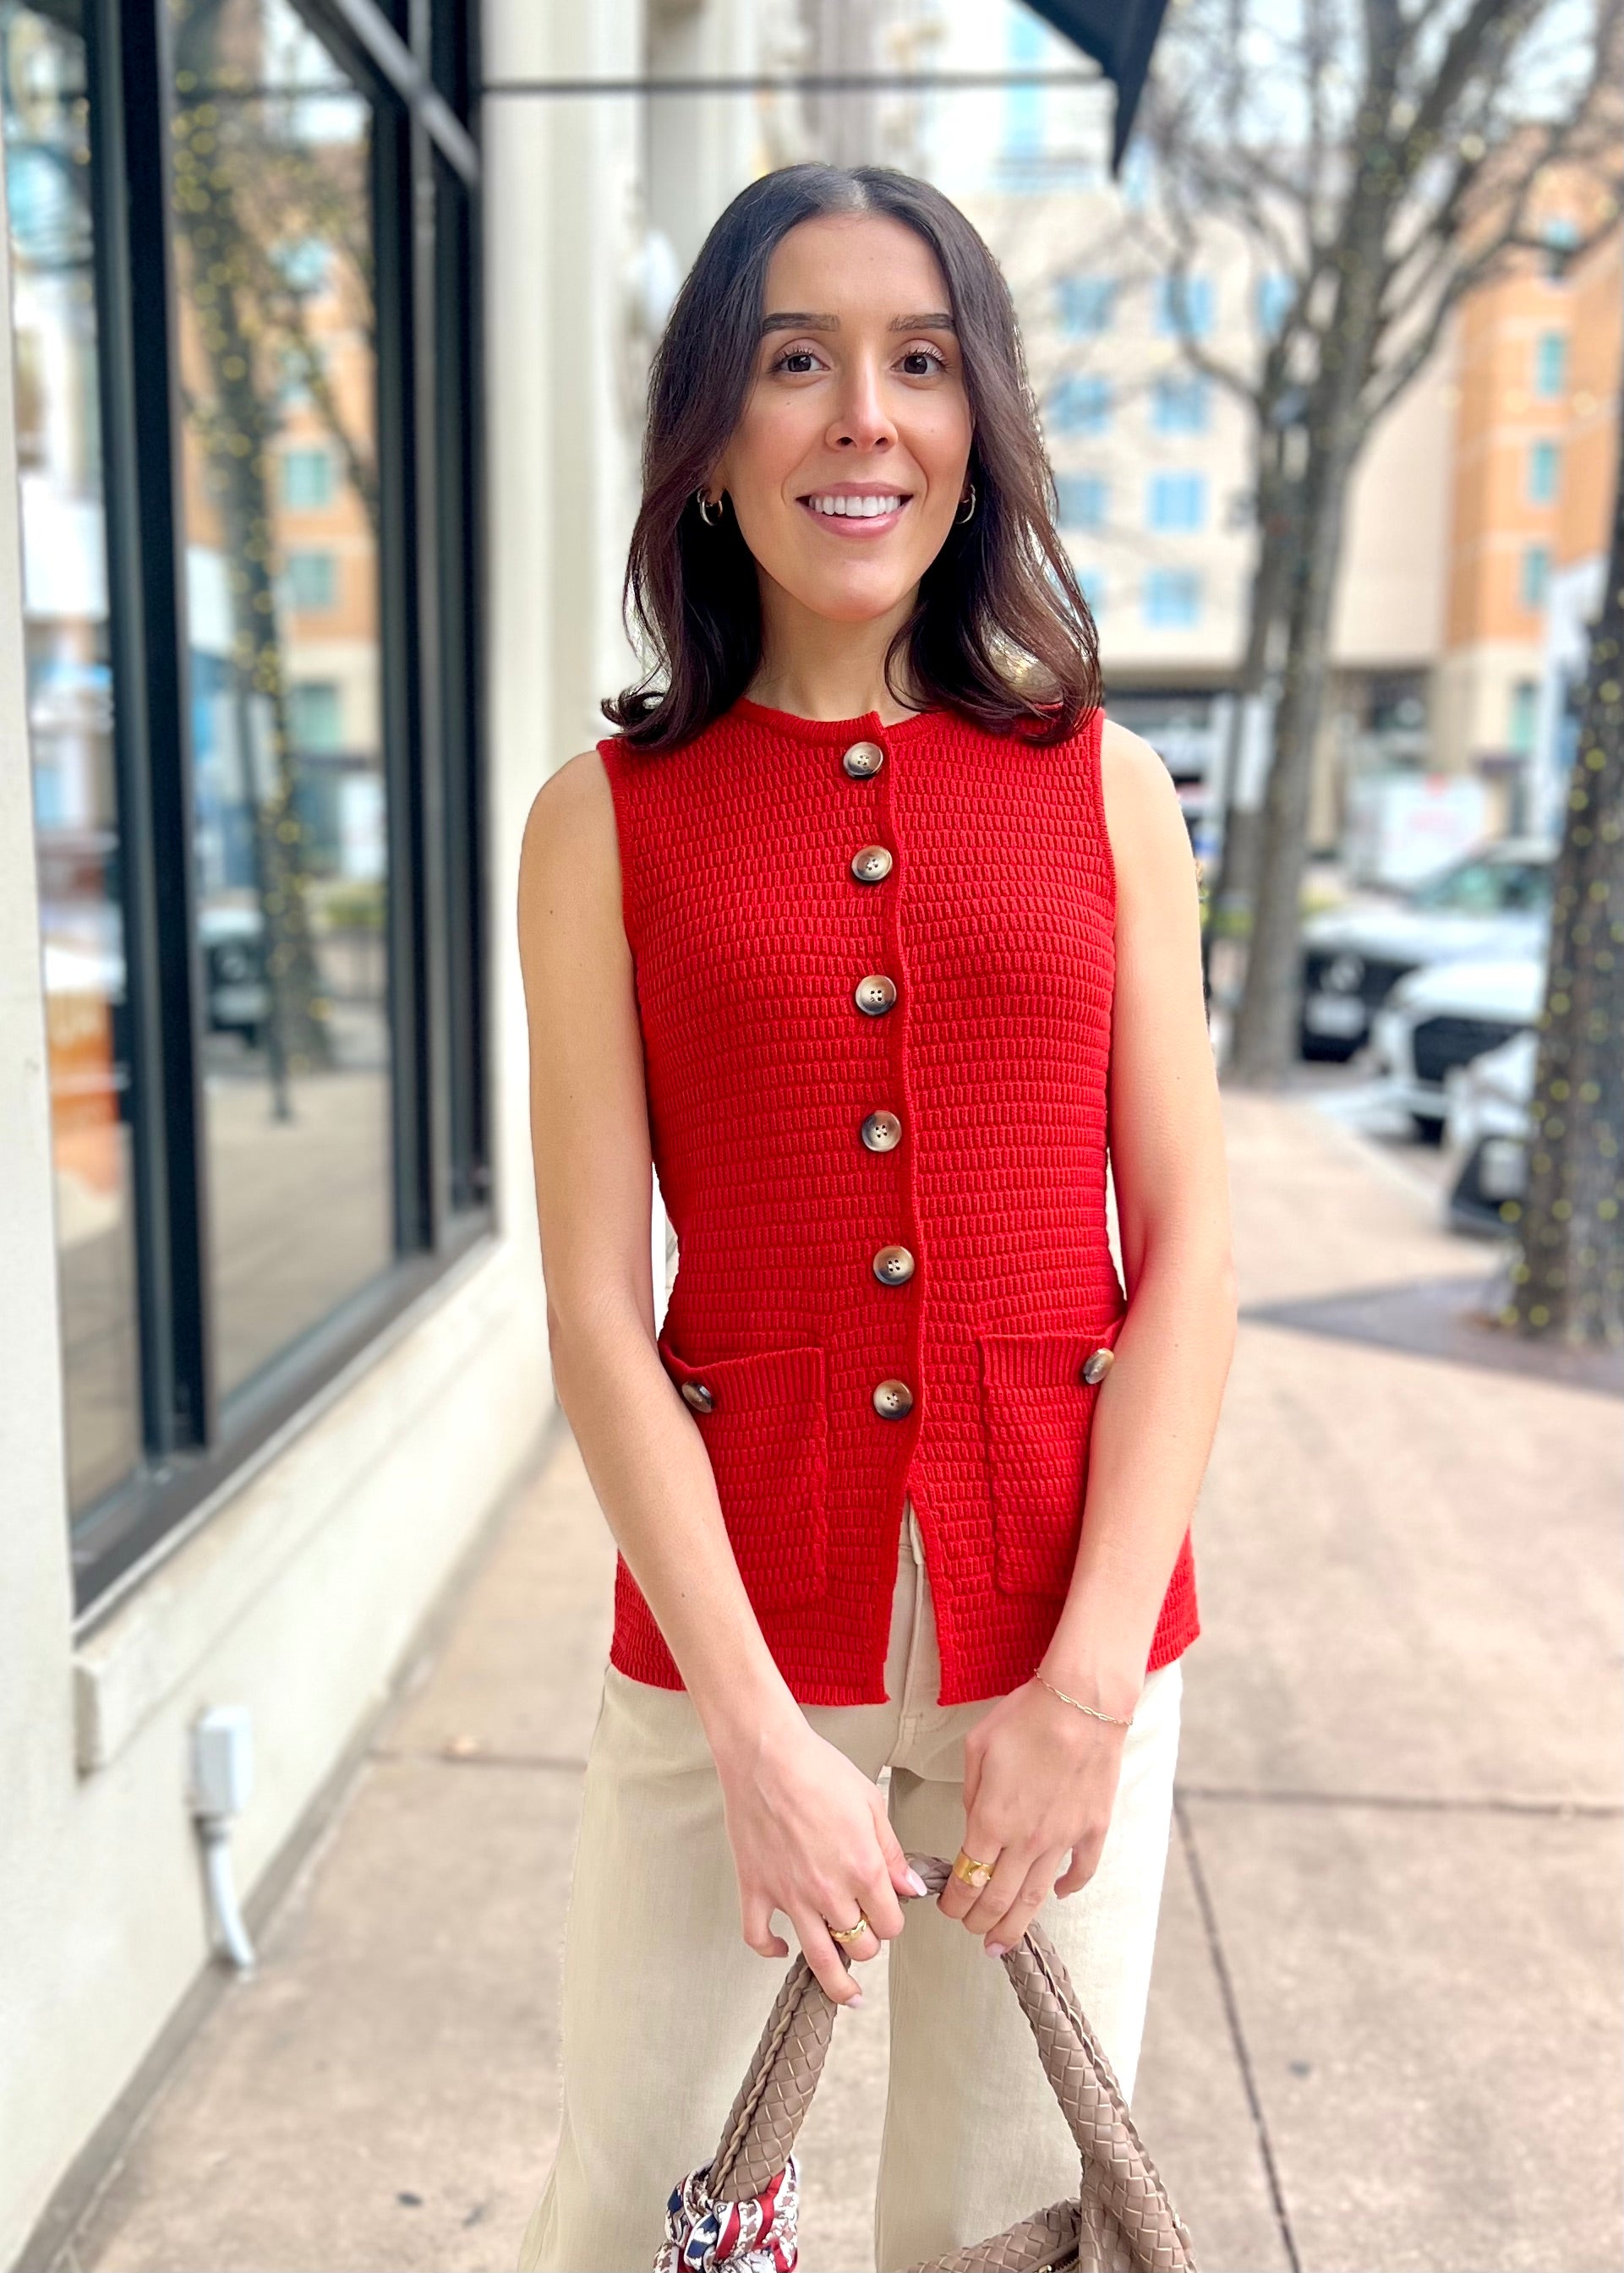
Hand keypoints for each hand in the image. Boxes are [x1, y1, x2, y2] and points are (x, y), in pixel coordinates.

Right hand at [714, 1711, 925, 2006]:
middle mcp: (829, 1892)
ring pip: (818, 1960)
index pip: (891, 1924)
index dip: (893, 1922)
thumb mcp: (872, 1804)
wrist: (766, 1754)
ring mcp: (789, 1896)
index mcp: (863, 1870)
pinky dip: (769, 1950)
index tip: (888, 1912)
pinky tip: (781, 1949)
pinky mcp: (755, 1889)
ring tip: (847, 1993)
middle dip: (869, 1943)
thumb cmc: (819, 1769)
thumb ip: (893, 1853)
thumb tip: (912, 1889)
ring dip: (837, 1983)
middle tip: (865, 1930)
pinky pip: (758, 1937)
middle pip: (861, 1947)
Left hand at [935, 1678, 1132, 1955]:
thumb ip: (972, 1794)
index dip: (954, 1902)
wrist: (1082, 1701)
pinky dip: (1067, 1889)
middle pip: (999, 1899)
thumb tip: (975, 1823)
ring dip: (1016, 1925)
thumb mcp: (978, 1748)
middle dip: (980, 1922)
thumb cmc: (1025, 1716)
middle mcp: (1026, 1839)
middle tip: (971, 1932)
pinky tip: (1056, 1894)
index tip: (948, 1909)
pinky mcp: (1093, 1829)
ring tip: (1003, 1944)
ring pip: (1036, 1898)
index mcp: (991, 1820)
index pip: (968, 1878)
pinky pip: (1080, 1871)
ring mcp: (1063, 1838)